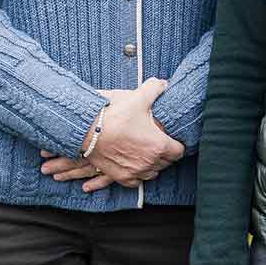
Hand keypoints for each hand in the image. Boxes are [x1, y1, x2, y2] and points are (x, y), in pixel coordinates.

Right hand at [40, 78, 183, 191]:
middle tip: (158, 140)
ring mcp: (135, 172)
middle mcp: (149, 162)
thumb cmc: (113, 114)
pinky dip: (137, 173)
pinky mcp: (120, 177)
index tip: (172, 137)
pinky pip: (136, 181)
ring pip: (153, 173)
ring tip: (147, 151)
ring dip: (152, 163)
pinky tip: (134, 163)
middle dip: (165, 152)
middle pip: (167, 162)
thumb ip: (155, 88)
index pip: (179, 151)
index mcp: (158, 145)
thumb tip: (163, 83)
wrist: (86, 129)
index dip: (177, 143)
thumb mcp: (138, 97)